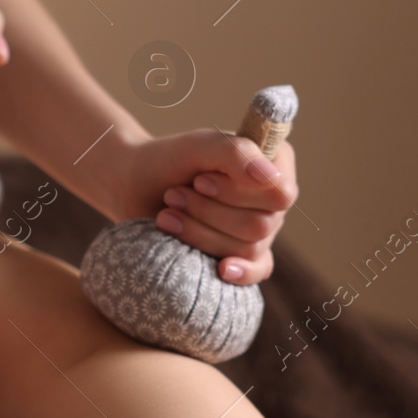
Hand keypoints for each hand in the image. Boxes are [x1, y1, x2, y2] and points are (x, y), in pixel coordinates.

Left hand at [114, 131, 298, 284]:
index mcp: (275, 163)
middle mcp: (273, 198)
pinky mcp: (243, 253)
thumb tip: (270, 177)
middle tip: (172, 195)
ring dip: (201, 232)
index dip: (238, 193)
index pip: (279, 193)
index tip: (199, 181)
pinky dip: (241, 272)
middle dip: (209, 212)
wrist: (138, 184)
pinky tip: (220, 269)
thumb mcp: (200, 145)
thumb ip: (237, 153)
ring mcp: (262, 228)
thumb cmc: (172, 159)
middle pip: (260, 225)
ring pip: (248, 248)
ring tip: (167, 214)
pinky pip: (258, 270)